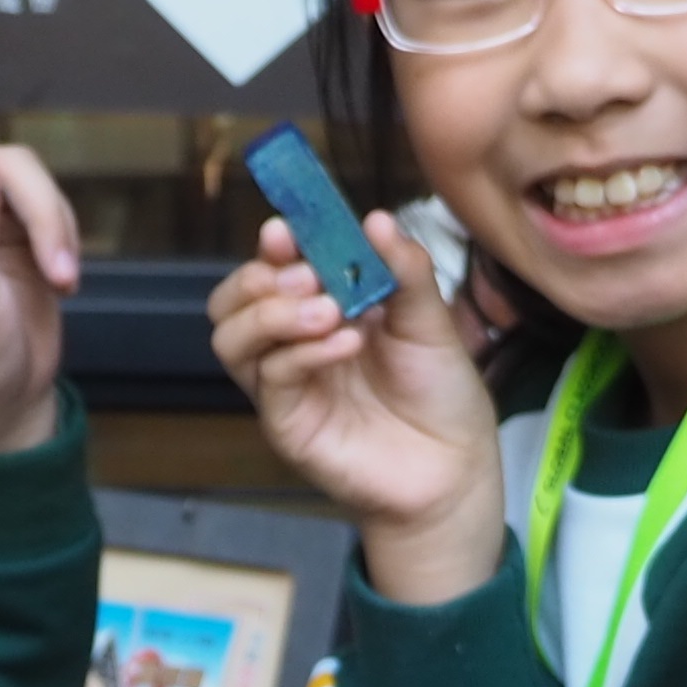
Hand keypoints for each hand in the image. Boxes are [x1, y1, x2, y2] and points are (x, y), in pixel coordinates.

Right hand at [209, 213, 504, 601]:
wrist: (456, 468)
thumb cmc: (440, 395)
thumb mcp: (431, 320)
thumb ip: (404, 271)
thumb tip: (375, 218)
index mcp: (321, 310)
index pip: (273, 269)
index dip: (273, 245)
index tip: (286, 226)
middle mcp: (291, 346)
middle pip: (230, 302)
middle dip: (258, 278)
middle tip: (309, 276)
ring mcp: (284, 387)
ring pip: (231, 339)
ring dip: (271, 313)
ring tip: (328, 310)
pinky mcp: (288, 425)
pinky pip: (271, 379)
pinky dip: (303, 353)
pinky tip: (346, 343)